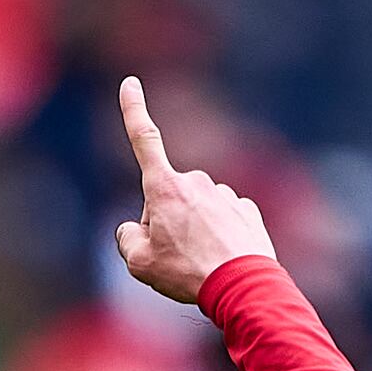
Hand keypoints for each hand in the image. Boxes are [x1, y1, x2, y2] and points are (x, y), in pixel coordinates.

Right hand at [109, 76, 273, 304]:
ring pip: (199, 209)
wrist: (241, 286)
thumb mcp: (139, 263)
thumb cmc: (186, 273)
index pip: (144, 140)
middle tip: (174, 255)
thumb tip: (132, 228)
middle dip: (166, 219)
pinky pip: (224, 219)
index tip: (130, 84)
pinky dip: (220, 235)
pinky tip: (223, 257)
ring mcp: (224, 195)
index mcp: (164, 188)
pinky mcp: (246, 210)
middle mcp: (196, 182)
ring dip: (194, 229)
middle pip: (169, 196)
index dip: (134, 110)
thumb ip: (126, 239)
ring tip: (201, 260)